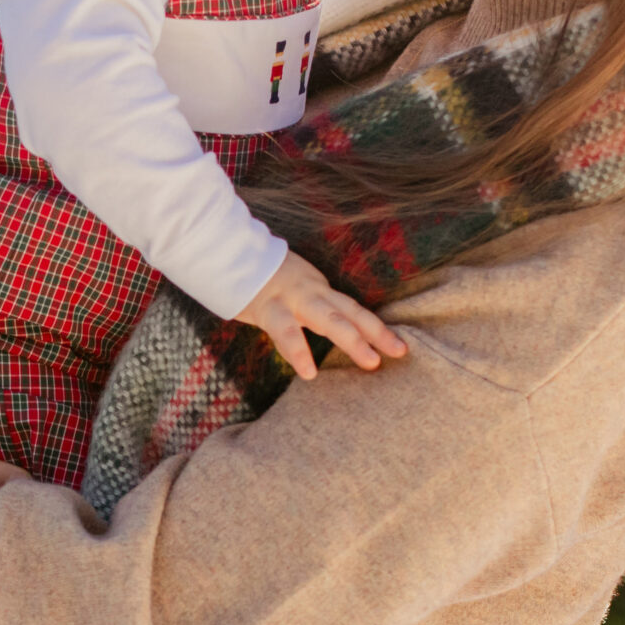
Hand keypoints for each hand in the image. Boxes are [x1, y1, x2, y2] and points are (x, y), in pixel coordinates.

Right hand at [234, 249, 408, 379]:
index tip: (400, 346)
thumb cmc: (254, 278)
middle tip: (400, 352)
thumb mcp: (288, 290)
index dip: (377, 327)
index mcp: (317, 290)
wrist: (223, 252)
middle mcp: (311, 291)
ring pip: (329, 319)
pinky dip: (298, 351)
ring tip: (371, 363)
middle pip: (351, 312)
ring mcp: (291, 297)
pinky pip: (286, 331)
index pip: (353, 309)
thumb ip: (306, 306)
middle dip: (377, 333)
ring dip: (352, 340)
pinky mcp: (267, 307)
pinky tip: (308, 372)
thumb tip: (324, 331)